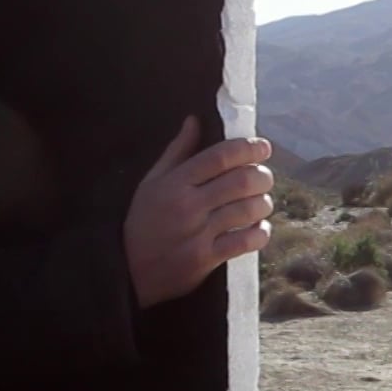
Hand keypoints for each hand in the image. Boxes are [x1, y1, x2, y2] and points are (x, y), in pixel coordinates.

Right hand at [124, 115, 275, 306]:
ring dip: (264, 203)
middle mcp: (188, 205)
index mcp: (174, 182)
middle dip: (263, 175)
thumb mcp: (151, 182)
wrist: (127, 271)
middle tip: (264, 177)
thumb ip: (177, 151)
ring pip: (249, 209)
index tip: (263, 147)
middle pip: (242, 180)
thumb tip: (195, 120)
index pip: (220, 156)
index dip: (248, 147)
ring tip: (261, 202)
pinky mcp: (206, 259)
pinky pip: (246, 242)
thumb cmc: (142, 221)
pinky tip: (259, 228)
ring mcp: (198, 233)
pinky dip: (261, 232)